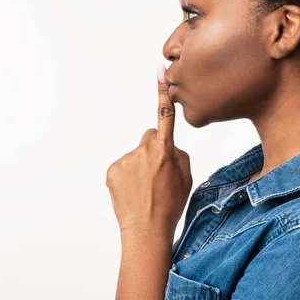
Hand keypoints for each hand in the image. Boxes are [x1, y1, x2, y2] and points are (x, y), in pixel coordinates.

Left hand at [106, 64, 192, 235]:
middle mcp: (143, 150)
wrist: (146, 230)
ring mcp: (125, 160)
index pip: (165, 115)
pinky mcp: (112, 169)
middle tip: (157, 173)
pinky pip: (123, 165)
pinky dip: (127, 175)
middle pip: (149, 138)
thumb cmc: (170, 206)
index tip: (159, 70)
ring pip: (136, 154)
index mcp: (165, 151)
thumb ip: (179, 155)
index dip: (162, 91)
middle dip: (154, 149)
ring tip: (145, 188)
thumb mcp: (187, 179)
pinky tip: (133, 191)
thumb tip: (169, 147)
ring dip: (140, 165)